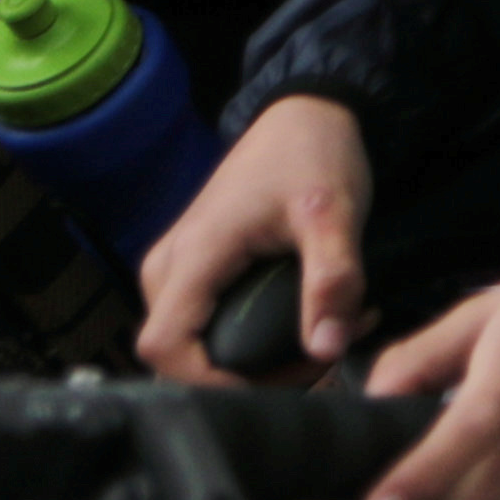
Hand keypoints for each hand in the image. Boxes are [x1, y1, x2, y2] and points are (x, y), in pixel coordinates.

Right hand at [141, 94, 371, 378]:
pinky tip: (314, 316)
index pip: (164, 349)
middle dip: (250, 373)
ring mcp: (176, 270)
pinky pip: (208, 321)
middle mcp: (167, 269)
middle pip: (180, 355)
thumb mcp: (335, 214)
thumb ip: (333, 280)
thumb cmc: (313, 156)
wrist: (303, 114)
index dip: (208, 382)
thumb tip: (326, 349)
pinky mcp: (195, 271)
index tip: (275, 385)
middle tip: (323, 355)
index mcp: (190, 258)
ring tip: (332, 330)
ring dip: (259, 354)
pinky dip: (255, 332)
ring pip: (197, 342)